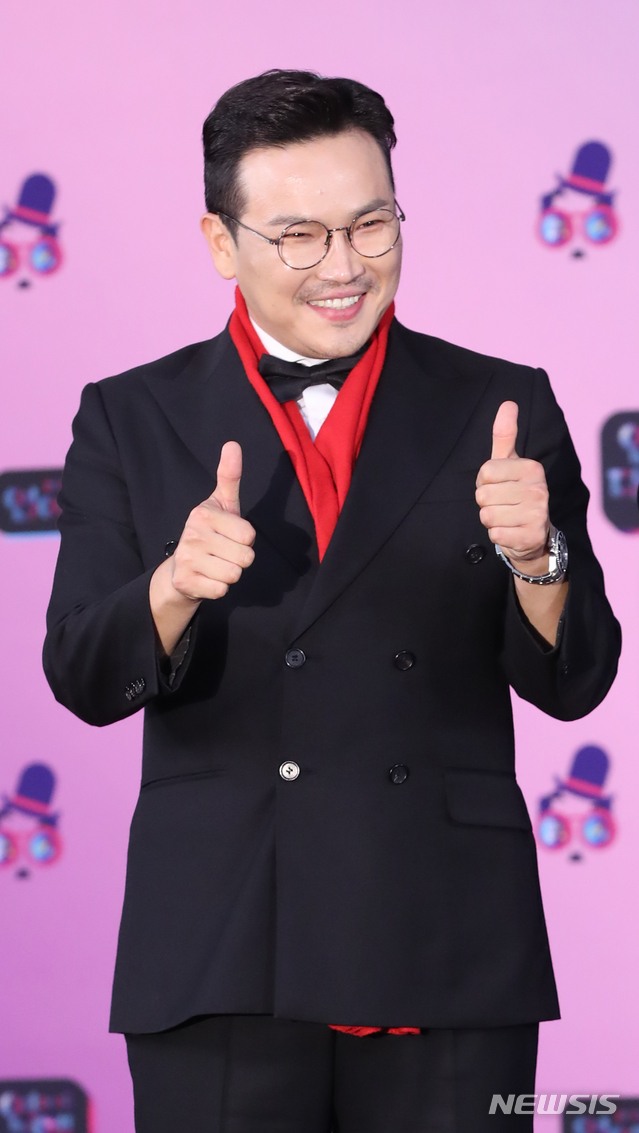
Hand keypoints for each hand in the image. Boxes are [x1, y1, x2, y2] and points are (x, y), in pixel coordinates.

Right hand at [169, 441, 255, 601]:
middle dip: (240, 559)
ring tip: (215, 565)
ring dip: (230, 574)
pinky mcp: (186, 582)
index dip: (244, 539)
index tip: (229, 535)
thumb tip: (233, 444)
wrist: (180, 568)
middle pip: (245, 557)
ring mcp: (186, 559)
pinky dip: (218, 588)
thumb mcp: (221, 504)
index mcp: (203, 513)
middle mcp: (192, 534)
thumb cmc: (210, 532)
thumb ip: (229, 476)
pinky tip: (207, 578)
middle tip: (223, 553)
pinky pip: (222, 590)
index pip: (249, 535)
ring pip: (235, 575)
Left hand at [475, 402, 549, 571]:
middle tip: (503, 504)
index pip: (485, 472)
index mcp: (532, 468)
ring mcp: (537, 514)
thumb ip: (505, 435)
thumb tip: (508, 403)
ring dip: (491, 520)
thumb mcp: (509, 463)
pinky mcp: (531, 537)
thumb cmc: (515, 493)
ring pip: (487, 515)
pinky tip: (511, 531)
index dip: (484, 481)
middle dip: (486, 502)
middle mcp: (539, 489)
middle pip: (483, 495)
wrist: (533, 535)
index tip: (498, 486)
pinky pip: (495, 534)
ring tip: (507, 517)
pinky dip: (497, 535)